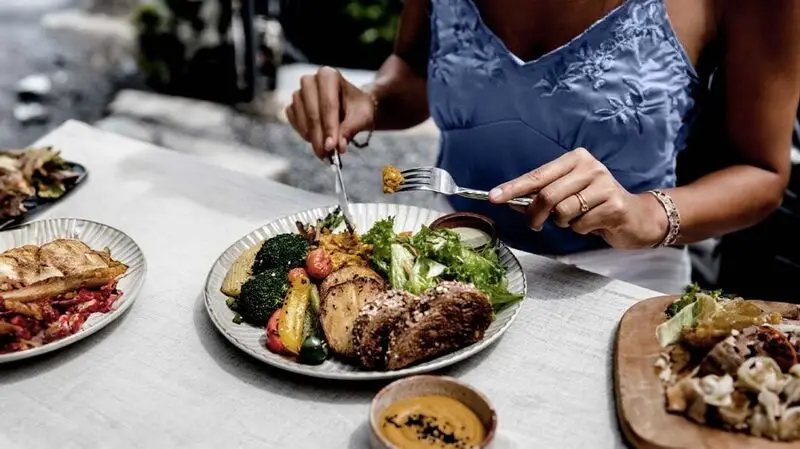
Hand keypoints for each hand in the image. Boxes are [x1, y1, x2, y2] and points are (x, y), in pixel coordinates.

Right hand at [285, 66, 374, 158]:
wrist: (352, 107)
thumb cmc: (358, 109)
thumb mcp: (362, 117)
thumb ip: (350, 130)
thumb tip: (339, 147)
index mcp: (329, 75)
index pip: (328, 104)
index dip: (330, 128)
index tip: (332, 147)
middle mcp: (310, 81)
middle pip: (312, 112)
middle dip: (320, 136)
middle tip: (326, 155)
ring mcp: (299, 92)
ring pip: (301, 117)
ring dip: (312, 137)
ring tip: (324, 151)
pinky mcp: (293, 105)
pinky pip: (294, 121)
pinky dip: (304, 133)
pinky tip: (316, 140)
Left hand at [488, 148, 668, 248]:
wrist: (636, 216)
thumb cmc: (596, 204)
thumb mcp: (567, 195)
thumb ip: (540, 196)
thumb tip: (510, 201)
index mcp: (575, 159)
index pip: (537, 175)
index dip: (513, 188)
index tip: (493, 197)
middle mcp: (590, 167)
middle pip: (547, 195)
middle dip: (536, 215)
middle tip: (535, 224)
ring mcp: (604, 184)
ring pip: (563, 212)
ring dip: (563, 223)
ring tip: (576, 219)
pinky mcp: (614, 205)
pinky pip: (581, 224)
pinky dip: (581, 229)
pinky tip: (593, 223)